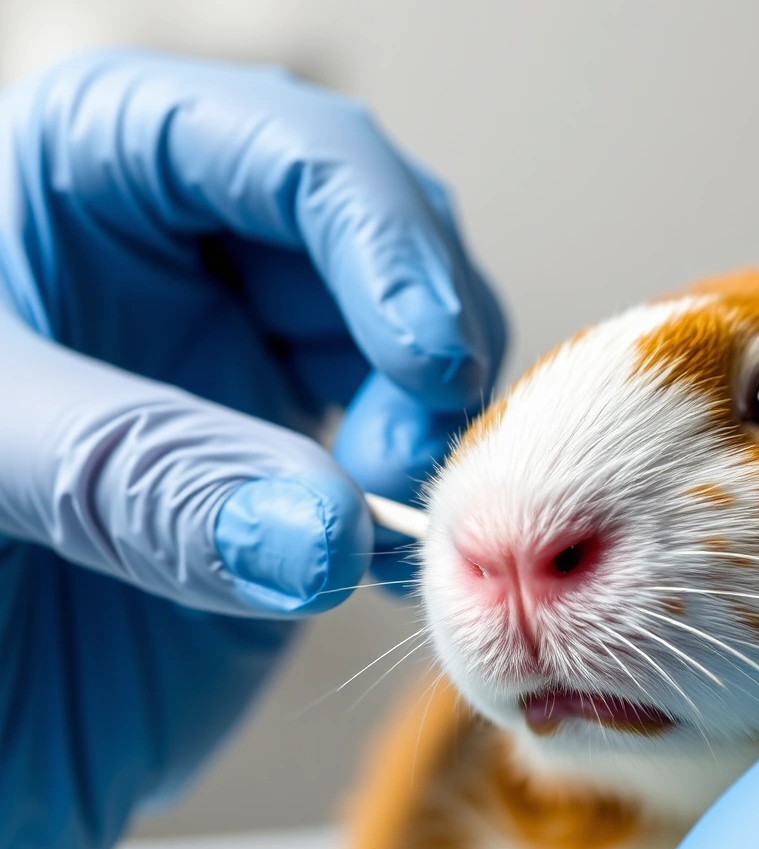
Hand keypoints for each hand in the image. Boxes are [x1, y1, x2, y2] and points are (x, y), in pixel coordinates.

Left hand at [0, 49, 505, 848]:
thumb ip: (140, 476)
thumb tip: (319, 527)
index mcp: (86, 173)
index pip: (280, 145)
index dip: (379, 237)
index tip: (426, 361)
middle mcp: (182, 249)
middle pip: (379, 232)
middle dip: (425, 336)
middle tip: (408, 457)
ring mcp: (239, 352)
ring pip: (413, 337)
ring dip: (436, 425)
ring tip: (391, 512)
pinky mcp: (285, 459)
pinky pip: (402, 450)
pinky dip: (422, 501)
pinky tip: (379, 557)